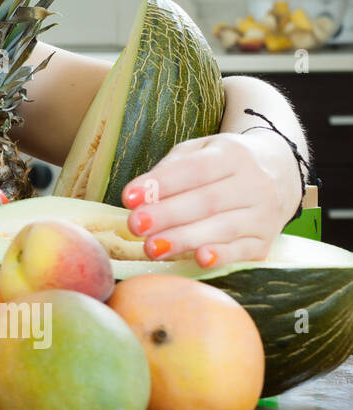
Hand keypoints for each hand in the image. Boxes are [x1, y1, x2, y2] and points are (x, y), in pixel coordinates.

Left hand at [120, 130, 299, 268]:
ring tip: (152, 247)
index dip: (161, 184)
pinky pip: (244, 250)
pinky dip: (223, 256)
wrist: (281, 171)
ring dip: (185, 239)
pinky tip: (200, 259)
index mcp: (233, 154)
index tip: (129, 197)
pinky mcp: (266, 240)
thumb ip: (171, 168)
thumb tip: (142, 193)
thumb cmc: (224, 162)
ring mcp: (264, 213)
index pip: (194, 170)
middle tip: (135, 225)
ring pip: (223, 228)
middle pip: (207, 201)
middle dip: (167, 215)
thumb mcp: (200, 150)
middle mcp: (255, 183)